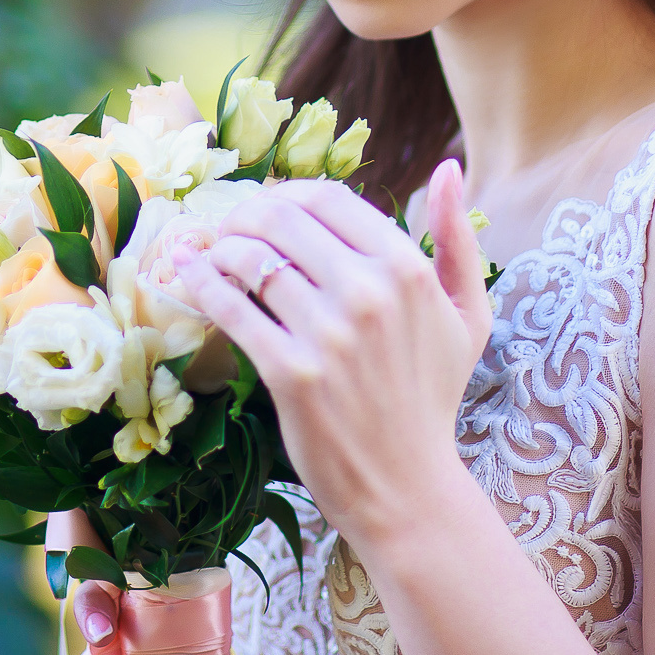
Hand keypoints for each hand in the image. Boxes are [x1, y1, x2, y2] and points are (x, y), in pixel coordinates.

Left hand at [176, 159, 490, 543]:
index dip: (285, 195)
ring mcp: (328, 333)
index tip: (265, 212)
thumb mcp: (466, 315)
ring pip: (250, 258)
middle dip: (243, 215)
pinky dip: (201, 283)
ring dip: (218, 248)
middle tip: (227, 230)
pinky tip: (188, 275)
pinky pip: (231, 307)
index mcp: (407, 269)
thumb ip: (457, 239)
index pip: (327, 197)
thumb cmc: (432, 397)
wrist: (408, 487)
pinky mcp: (290, 372)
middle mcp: (369, 292)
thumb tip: (449, 168)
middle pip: (281, 218)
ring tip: (208, 255)